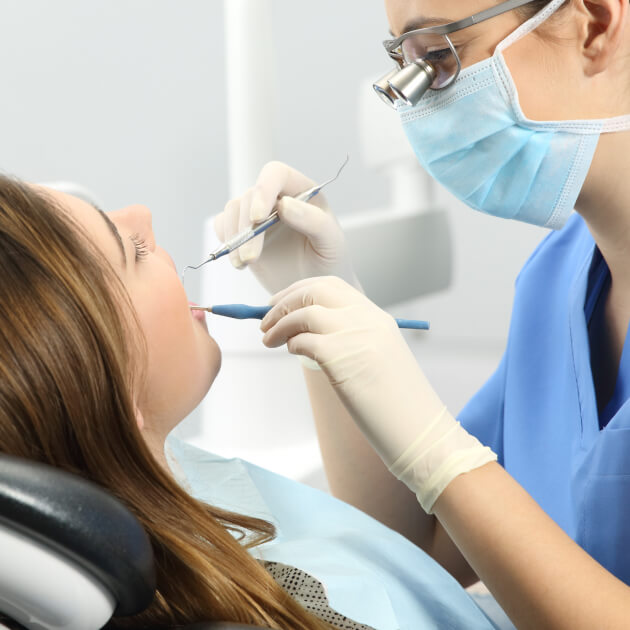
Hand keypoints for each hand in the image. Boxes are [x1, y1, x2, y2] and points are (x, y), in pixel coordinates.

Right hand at [214, 161, 359, 294]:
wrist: (313, 286)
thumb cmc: (328, 261)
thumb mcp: (331, 242)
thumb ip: (314, 221)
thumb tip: (285, 205)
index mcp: (302, 192)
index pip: (276, 174)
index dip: (264, 189)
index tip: (258, 217)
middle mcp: (278, 197)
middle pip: (250, 196)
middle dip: (247, 228)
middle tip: (252, 258)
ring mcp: (258, 214)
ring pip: (233, 210)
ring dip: (235, 238)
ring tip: (246, 263)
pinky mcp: (243, 232)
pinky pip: (223, 226)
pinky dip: (226, 243)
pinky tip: (240, 263)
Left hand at [260, 277, 495, 511]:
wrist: (418, 429)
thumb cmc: (395, 401)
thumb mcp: (377, 356)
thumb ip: (349, 338)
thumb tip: (304, 332)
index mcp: (376, 316)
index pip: (331, 287)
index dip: (300, 290)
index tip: (282, 302)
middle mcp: (366, 318)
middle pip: (314, 291)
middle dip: (284, 300)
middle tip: (266, 318)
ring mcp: (354, 334)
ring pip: (304, 312)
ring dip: (279, 323)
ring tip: (268, 339)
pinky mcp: (340, 355)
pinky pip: (303, 339)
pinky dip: (291, 342)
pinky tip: (291, 352)